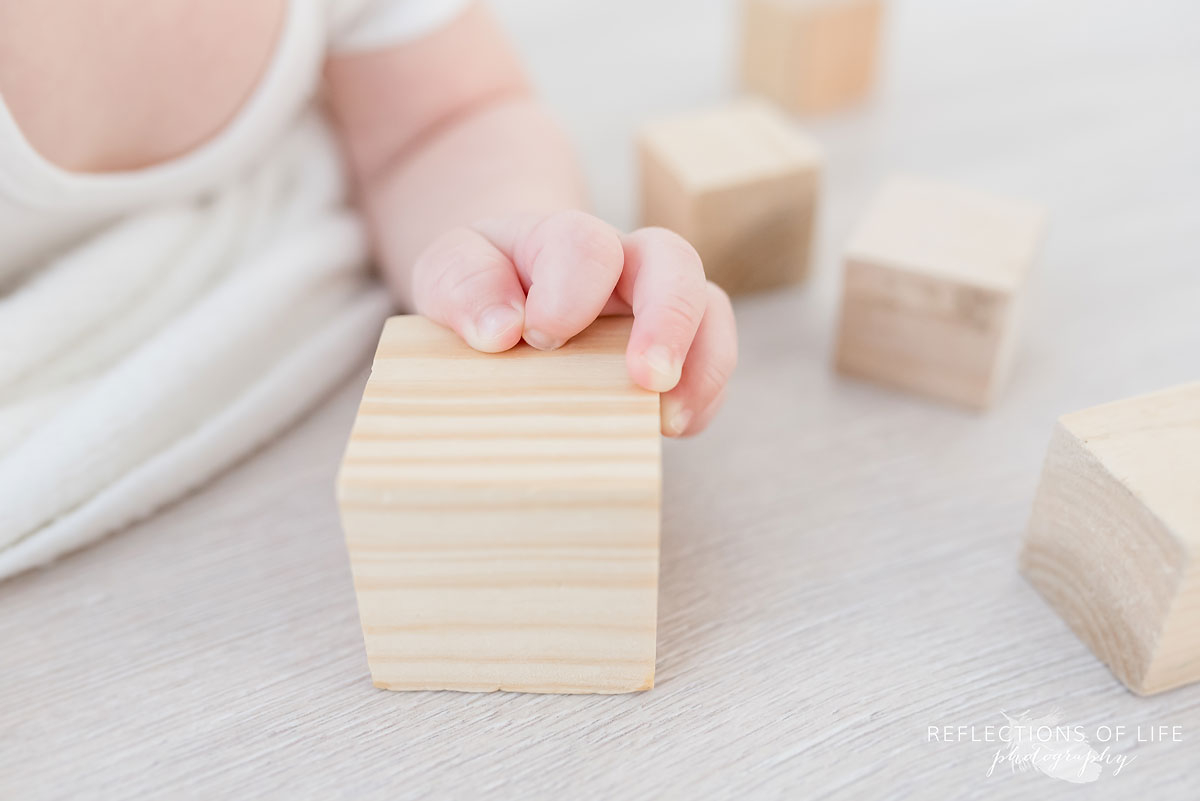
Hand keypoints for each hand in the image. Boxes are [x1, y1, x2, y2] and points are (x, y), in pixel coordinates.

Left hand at [409, 210, 736, 436]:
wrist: (507, 295)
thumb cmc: (482, 285)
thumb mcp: (448, 270)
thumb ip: (462, 282)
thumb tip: (502, 330)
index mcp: (565, 239)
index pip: (586, 244)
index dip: (570, 291)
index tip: (538, 337)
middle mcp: (625, 263)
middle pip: (673, 260)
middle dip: (668, 318)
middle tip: (647, 377)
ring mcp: (658, 305)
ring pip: (709, 309)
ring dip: (702, 364)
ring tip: (671, 419)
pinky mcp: (676, 352)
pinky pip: (710, 365)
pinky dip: (704, 397)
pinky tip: (673, 429)